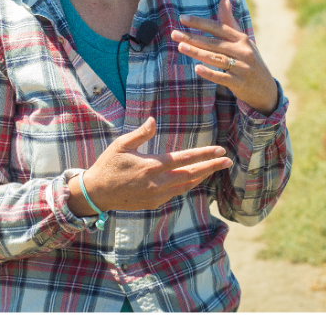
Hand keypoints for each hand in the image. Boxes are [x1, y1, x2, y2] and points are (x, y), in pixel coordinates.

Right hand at [68, 118, 231, 213]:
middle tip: (228, 162)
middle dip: (212, 167)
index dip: (205, 154)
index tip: (220, 150)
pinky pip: (175, 193)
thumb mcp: (121, 145)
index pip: (185, 159)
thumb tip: (153, 120)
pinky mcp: (154, 203)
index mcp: (152, 166)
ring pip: (186, 186)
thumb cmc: (108, 165)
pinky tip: (191, 179)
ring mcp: (158, 195)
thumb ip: (140, 134)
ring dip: (201, 177)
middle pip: (192, 174)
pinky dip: (186, 185)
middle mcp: (159, 183)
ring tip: (214, 169)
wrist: (97, 194)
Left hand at [171, 0, 278, 115]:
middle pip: (214, 43)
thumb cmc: (249, 61)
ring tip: (181, 47)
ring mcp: (242, 68)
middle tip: (174, 34)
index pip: (218, 28)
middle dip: (193, 38)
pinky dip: (210, 73)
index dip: (200, 23)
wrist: (266, 89)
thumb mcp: (242, 41)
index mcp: (241, 39)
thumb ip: (230, 22)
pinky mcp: (240, 83)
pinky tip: (197, 69)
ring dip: (198, 53)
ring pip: (216, 58)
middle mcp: (243, 51)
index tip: (182, 18)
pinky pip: (222, 77)